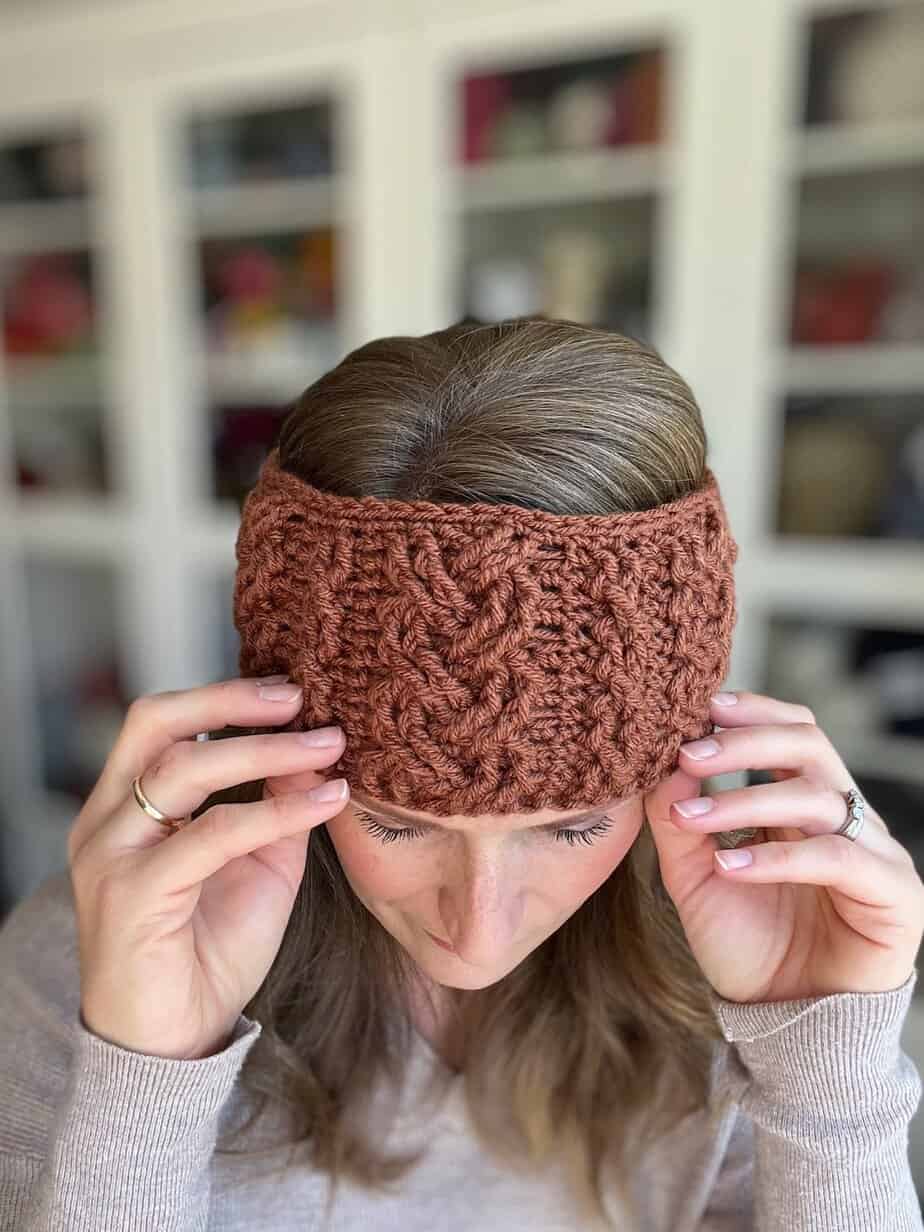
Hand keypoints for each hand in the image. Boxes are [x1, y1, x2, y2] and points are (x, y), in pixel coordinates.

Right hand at [67, 675, 350, 1059]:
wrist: (175, 1043)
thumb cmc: (212, 950)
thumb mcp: (260, 864)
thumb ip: (278, 806)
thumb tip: (315, 750)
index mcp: (126, 808)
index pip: (161, 724)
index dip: (224, 698)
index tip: (292, 693)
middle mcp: (106, 823)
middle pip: (155, 725)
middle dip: (230, 701)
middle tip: (298, 697)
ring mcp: (111, 857)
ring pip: (183, 770)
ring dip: (265, 750)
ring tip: (328, 747)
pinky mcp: (131, 897)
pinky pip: (211, 835)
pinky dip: (276, 811)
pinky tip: (327, 802)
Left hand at [643, 690, 923, 1004]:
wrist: (782, 1021)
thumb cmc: (745, 942)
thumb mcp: (694, 876)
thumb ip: (678, 820)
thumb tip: (665, 762)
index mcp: (803, 801)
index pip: (791, 730)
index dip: (751, 711)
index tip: (696, 707)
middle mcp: (843, 816)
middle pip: (809, 744)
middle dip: (745, 741)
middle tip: (688, 754)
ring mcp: (873, 852)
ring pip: (819, 796)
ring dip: (747, 801)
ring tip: (693, 818)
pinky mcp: (894, 896)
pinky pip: (839, 859)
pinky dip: (780, 857)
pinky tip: (731, 866)